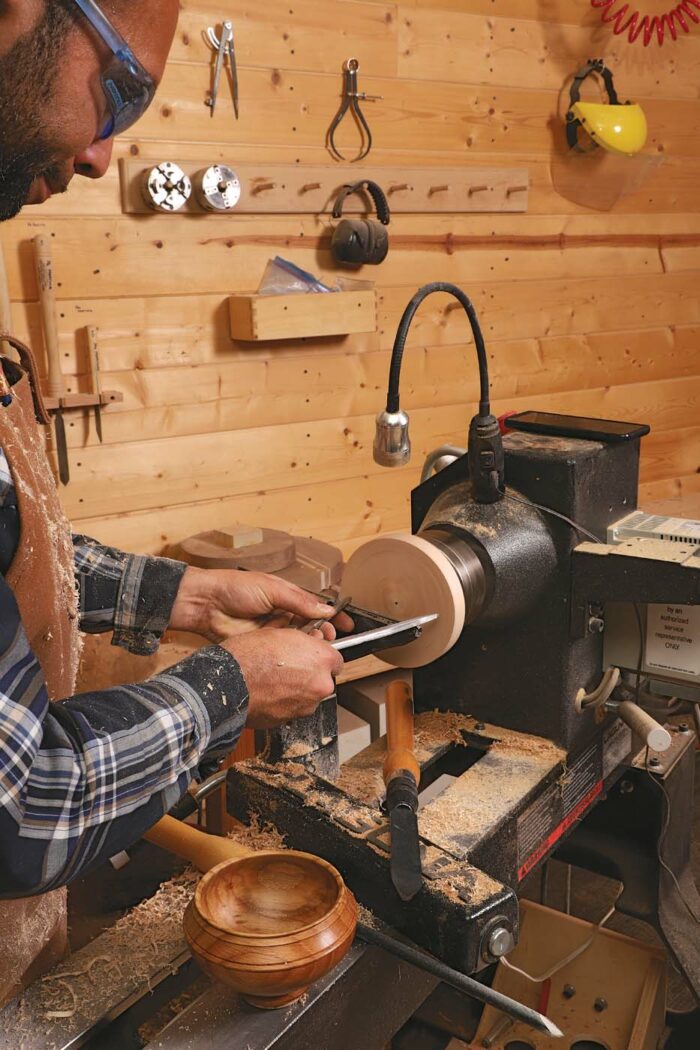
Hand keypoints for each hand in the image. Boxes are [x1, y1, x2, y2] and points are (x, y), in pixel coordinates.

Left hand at [169, 566, 352, 640]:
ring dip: (309, 644)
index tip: (348, 625)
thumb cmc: (235, 589)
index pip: (316, 608)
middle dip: (324, 633)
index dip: (333, 616)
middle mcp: (283, 615)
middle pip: (311, 627)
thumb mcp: (272, 588)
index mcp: (287, 597)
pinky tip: (300, 657)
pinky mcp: (263, 647)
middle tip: (329, 638)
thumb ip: (299, 600)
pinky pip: (283, 652)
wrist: (206, 605)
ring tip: (315, 646)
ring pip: (299, 642)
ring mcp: (274, 632)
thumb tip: (325, 610)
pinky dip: (293, 655)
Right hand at [221, 628, 343, 727]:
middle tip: (289, 667)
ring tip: (275, 680)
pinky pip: (293, 708)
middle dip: (310, 674)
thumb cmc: (249, 656)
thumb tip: (308, 646)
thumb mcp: (281, 634)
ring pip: (309, 695)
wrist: (227, 684)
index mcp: (322, 660)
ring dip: (297, 689)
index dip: (320, 657)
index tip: (310, 656)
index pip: (336, 659)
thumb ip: (303, 643)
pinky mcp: (291, 719)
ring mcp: (307, 705)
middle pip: (323, 679)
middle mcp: (320, 685)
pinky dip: (285, 702)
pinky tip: (269, 692)